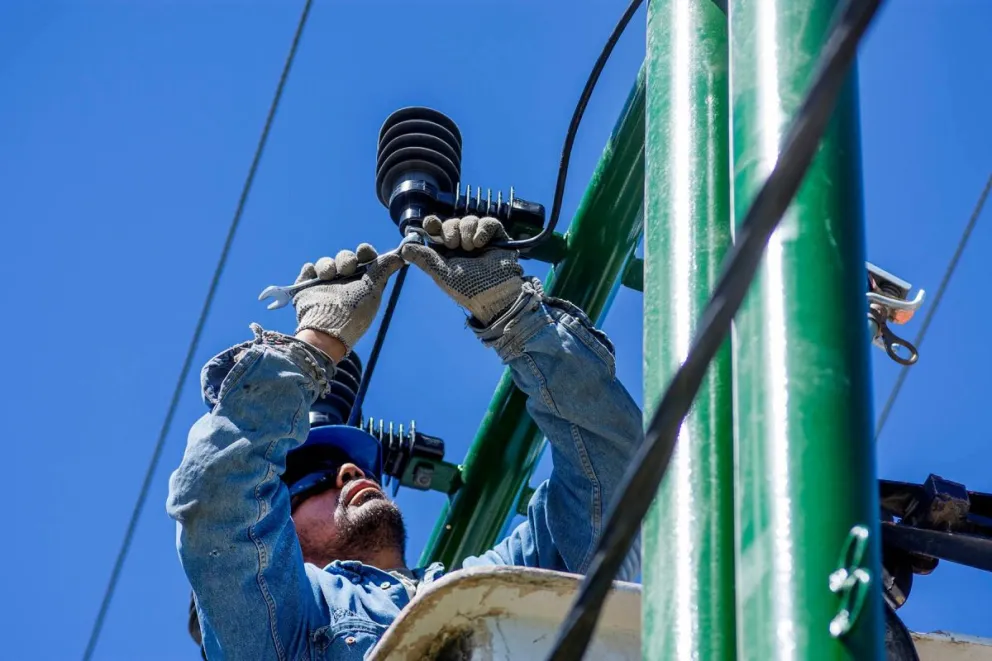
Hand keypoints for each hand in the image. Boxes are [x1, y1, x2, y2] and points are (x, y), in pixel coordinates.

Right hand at [293, 244, 403, 353]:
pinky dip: (311, 270)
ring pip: (326, 262)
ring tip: (328, 276)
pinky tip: (315, 275)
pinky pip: (308, 270)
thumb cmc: (354, 313)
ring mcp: (325, 285)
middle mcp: (345, 282)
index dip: (365, 252)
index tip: (364, 251)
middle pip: (345, 258)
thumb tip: (399, 257)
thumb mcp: (372, 291)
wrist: (327, 330)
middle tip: (346, 270)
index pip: (365, 259)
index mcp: (363, 282)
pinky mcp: (308, 287)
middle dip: (346, 259)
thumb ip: (383, 270)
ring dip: (328, 265)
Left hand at [400, 215, 523, 325]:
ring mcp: (480, 239)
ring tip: (472, 249)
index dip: (432, 223)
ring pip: (469, 219)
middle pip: (452, 222)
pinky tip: (481, 244)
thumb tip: (403, 248)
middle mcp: (463, 243)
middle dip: (451, 231)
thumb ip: (423, 259)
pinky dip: (482, 230)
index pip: (437, 230)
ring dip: (467, 232)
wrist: (494, 294)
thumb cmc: (467, 288)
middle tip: (454, 245)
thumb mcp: (442, 273)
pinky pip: (487, 221)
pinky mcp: (496, 236)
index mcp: (448, 251)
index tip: (430, 224)